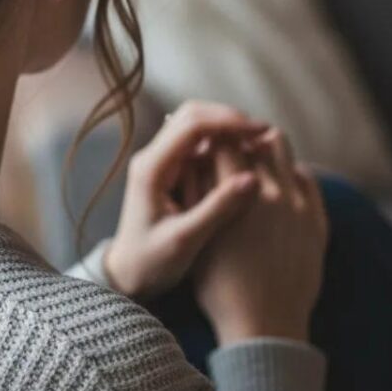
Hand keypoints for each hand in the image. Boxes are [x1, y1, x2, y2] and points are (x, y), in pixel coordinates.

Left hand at [103, 101, 264, 299]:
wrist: (127, 275)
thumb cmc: (151, 263)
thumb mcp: (186, 241)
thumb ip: (217, 209)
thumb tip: (253, 178)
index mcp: (151, 168)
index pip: (191, 124)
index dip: (229, 122)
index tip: (262, 132)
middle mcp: (151, 157)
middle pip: (192, 115)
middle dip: (229, 119)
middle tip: (264, 135)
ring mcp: (159, 161)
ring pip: (195, 126)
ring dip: (226, 129)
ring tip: (259, 144)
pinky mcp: (169, 171)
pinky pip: (196, 144)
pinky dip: (221, 144)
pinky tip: (244, 157)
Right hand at [193, 129, 328, 344]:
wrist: (262, 326)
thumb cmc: (218, 282)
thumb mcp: (196, 232)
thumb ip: (195, 188)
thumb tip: (195, 150)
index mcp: (238, 193)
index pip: (224, 141)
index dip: (211, 136)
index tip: (204, 140)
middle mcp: (273, 192)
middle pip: (256, 139)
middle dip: (239, 139)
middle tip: (228, 146)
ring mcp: (299, 206)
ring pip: (283, 151)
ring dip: (265, 149)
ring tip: (251, 161)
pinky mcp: (316, 221)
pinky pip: (307, 178)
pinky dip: (290, 172)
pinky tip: (277, 184)